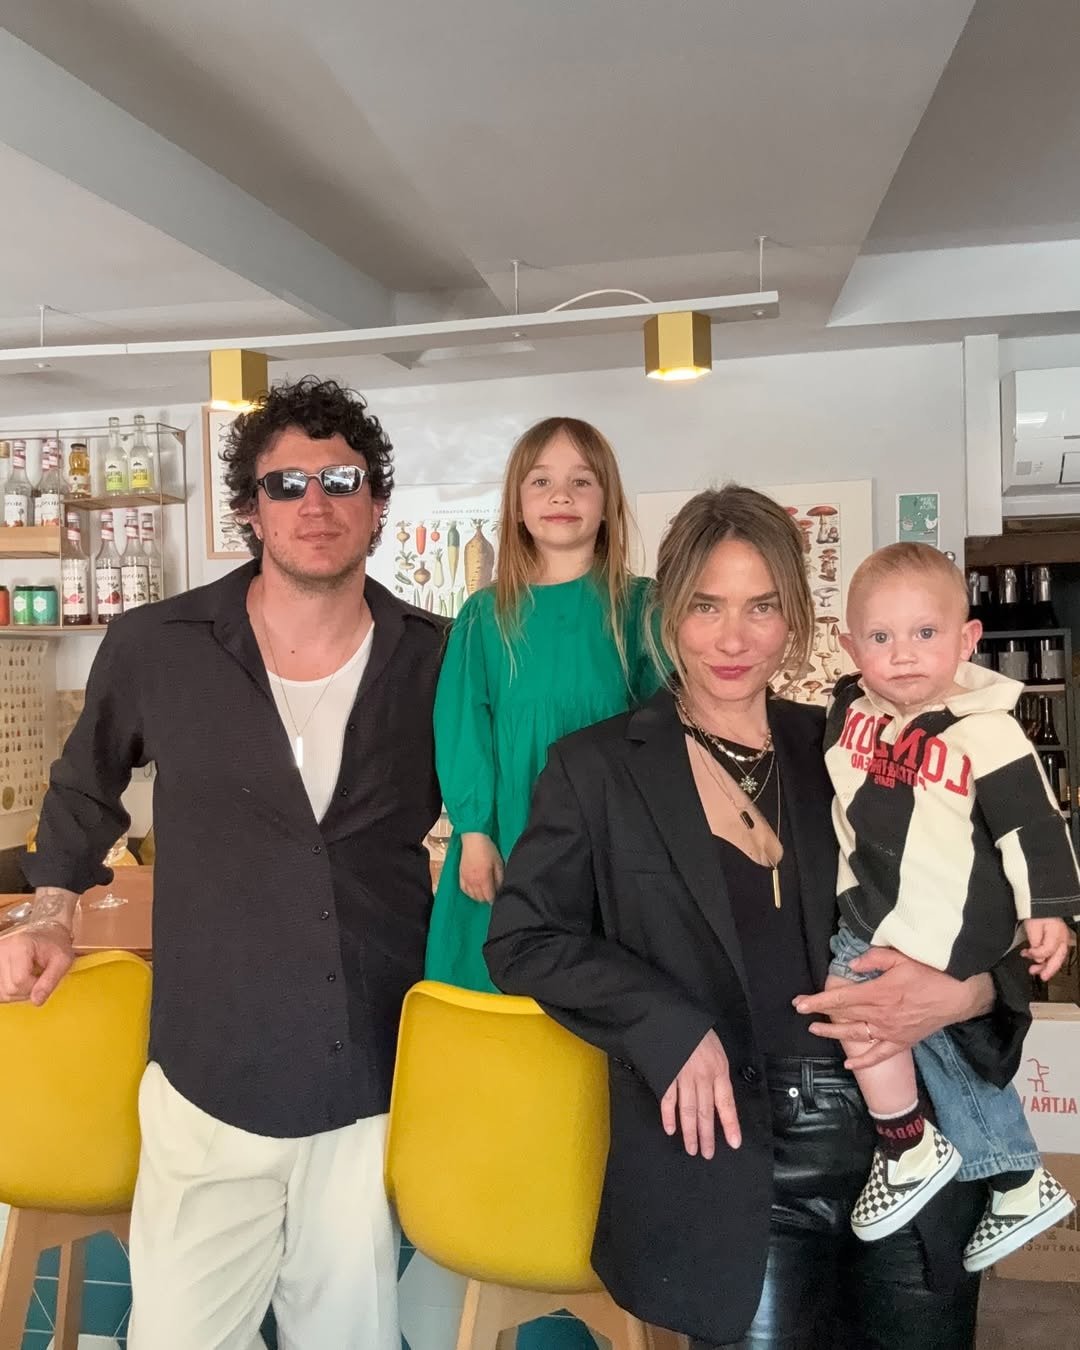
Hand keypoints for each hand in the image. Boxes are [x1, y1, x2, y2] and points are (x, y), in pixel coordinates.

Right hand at [0, 924, 73, 1004]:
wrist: (46, 934)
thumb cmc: (55, 945)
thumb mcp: (63, 960)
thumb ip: (50, 981)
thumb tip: (36, 1001)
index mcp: (19, 945)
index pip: (20, 981)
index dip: (35, 985)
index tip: (44, 976)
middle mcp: (2, 950)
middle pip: (10, 989)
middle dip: (28, 990)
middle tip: (38, 976)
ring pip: (2, 993)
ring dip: (19, 992)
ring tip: (29, 977)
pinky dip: (10, 991)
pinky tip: (19, 980)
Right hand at [459, 832, 503, 902]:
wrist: (473, 839)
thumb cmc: (488, 849)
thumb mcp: (498, 863)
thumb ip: (500, 878)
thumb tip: (500, 889)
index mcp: (484, 879)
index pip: (489, 897)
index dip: (494, 899)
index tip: (498, 898)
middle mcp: (473, 881)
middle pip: (480, 898)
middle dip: (487, 898)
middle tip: (492, 895)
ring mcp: (466, 879)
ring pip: (472, 895)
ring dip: (478, 897)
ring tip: (484, 893)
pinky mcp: (461, 874)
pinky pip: (464, 889)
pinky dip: (469, 893)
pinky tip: (474, 891)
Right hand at [660, 1029, 740, 1158]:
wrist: (670, 1013)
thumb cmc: (695, 1029)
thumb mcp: (715, 1048)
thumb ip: (716, 1071)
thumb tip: (717, 1093)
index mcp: (718, 1069)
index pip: (727, 1103)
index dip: (731, 1124)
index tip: (734, 1143)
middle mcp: (703, 1076)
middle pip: (706, 1111)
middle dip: (707, 1135)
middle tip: (706, 1153)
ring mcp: (683, 1076)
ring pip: (689, 1110)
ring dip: (690, 1131)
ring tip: (692, 1148)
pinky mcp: (666, 1074)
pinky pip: (668, 1099)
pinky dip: (668, 1115)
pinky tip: (670, 1129)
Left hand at [793, 948, 992, 1070]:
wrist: (959, 995)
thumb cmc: (930, 973)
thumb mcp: (900, 958)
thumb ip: (873, 959)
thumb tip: (851, 966)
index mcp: (878, 993)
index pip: (841, 998)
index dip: (818, 1001)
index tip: (800, 1003)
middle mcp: (880, 1015)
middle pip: (844, 1015)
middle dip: (820, 1014)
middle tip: (801, 1011)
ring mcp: (891, 1032)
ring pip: (856, 1035)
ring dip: (833, 1034)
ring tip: (815, 1030)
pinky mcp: (902, 1042)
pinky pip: (879, 1055)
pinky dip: (864, 1062)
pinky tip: (849, 1064)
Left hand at [1023, 918, 1072, 981]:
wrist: (1039, 902)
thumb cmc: (1036, 912)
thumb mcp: (1032, 927)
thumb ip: (1036, 944)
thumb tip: (1038, 958)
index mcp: (1057, 935)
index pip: (1048, 952)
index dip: (1037, 955)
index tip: (1027, 954)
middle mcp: (1063, 938)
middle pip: (1058, 959)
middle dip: (1048, 969)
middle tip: (1041, 977)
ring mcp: (1062, 938)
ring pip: (1057, 957)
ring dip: (1045, 964)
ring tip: (1034, 969)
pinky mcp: (1058, 938)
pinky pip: (1054, 951)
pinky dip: (1045, 957)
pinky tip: (1035, 958)